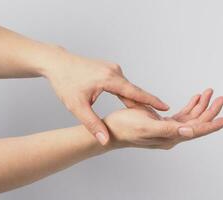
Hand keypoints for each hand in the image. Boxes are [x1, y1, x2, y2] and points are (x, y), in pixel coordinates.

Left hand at [42, 48, 168, 144]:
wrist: (56, 62)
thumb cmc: (64, 82)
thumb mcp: (76, 106)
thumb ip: (92, 124)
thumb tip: (104, 140)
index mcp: (109, 79)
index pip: (135, 93)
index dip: (151, 101)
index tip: (165, 107)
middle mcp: (114, 71)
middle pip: (135, 91)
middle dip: (147, 104)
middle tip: (161, 116)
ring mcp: (113, 69)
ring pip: (129, 88)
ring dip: (137, 100)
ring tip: (148, 114)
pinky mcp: (110, 69)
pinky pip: (124, 84)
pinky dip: (129, 94)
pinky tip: (132, 103)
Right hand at [104, 88, 222, 149]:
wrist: (112, 129)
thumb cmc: (126, 128)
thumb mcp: (147, 126)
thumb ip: (169, 129)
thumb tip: (190, 132)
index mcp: (171, 137)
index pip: (198, 131)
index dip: (213, 125)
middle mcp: (173, 135)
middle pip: (198, 123)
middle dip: (211, 110)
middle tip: (221, 98)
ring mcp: (169, 129)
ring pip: (191, 118)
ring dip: (201, 105)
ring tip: (210, 92)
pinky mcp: (163, 123)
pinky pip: (182, 115)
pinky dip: (190, 105)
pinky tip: (196, 98)